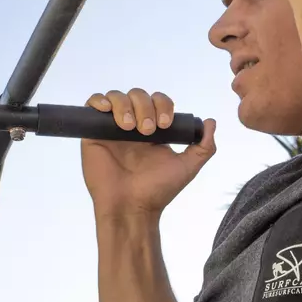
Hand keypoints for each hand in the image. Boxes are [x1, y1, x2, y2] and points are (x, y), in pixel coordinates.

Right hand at [81, 88, 216, 218]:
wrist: (130, 207)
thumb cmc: (157, 190)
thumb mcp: (187, 167)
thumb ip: (204, 146)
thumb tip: (210, 122)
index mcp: (153, 130)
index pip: (157, 101)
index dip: (162, 105)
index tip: (165, 124)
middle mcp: (132, 125)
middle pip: (137, 95)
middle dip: (145, 107)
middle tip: (147, 131)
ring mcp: (111, 128)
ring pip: (116, 97)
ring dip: (124, 106)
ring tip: (129, 127)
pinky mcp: (92, 133)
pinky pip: (91, 105)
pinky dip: (98, 101)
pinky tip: (106, 110)